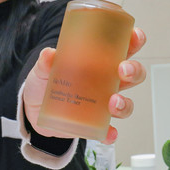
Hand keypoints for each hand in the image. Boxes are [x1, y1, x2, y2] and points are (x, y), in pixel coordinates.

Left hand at [23, 27, 147, 142]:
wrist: (34, 111)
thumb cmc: (46, 83)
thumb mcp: (42, 70)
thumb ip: (45, 62)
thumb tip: (49, 54)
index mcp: (100, 62)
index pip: (124, 48)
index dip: (135, 41)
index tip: (134, 36)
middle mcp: (107, 82)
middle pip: (133, 75)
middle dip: (135, 71)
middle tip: (123, 69)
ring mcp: (103, 104)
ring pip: (126, 104)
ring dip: (125, 104)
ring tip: (113, 103)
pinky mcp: (95, 124)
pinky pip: (109, 131)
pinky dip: (111, 134)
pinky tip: (108, 133)